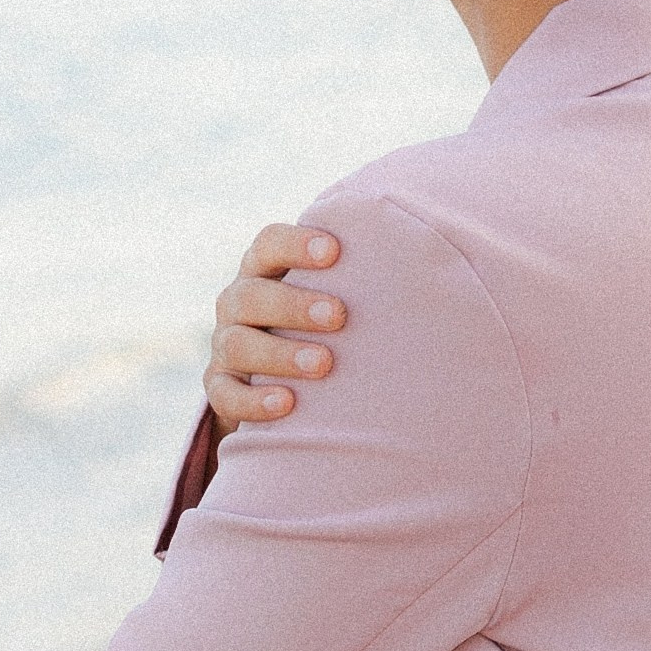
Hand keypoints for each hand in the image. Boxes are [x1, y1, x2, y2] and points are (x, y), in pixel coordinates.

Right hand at [204, 224, 345, 439]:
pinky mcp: (219, 388)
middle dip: (294, 305)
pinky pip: (226, 395)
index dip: (295, 245)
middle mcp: (238, 304)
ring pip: (238, 345)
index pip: (268, 245)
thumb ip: (358, 278)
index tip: (335, 251)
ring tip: (323, 365)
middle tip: (339, 315)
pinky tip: (288, 405)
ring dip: (280, 354)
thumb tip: (431, 261)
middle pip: (251, 296)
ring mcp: (225, 346)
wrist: (271, 378)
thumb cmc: (321, 326)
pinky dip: (254, 400)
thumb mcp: (331, 296)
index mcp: (263, 271)